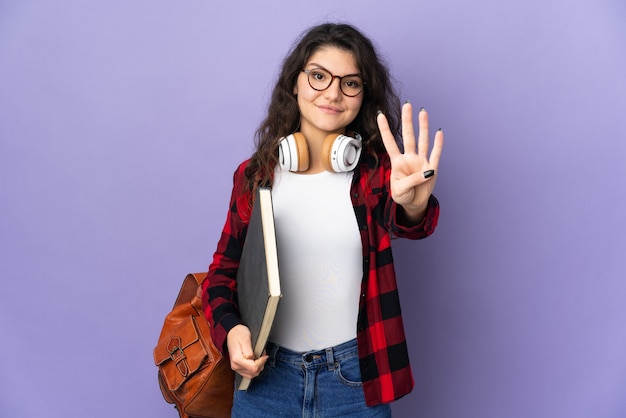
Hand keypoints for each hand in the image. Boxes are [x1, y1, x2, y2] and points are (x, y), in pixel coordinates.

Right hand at [226, 324, 267, 379]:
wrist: (233, 333)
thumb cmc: (239, 334)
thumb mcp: (245, 339)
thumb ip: (249, 350)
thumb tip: (252, 358)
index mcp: (237, 359)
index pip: (254, 368)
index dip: (262, 362)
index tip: (265, 355)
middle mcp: (235, 366)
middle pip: (254, 373)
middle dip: (261, 364)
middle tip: (263, 355)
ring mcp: (236, 368)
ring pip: (252, 375)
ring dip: (258, 368)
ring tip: (259, 358)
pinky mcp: (238, 368)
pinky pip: (248, 374)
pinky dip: (254, 369)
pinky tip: (255, 361)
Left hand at [377, 102, 443, 220]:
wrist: (414, 203)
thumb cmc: (403, 195)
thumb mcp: (399, 191)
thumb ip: (410, 181)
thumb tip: (426, 173)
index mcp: (397, 162)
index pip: (390, 142)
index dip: (385, 130)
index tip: (380, 115)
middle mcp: (409, 158)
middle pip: (408, 136)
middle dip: (407, 121)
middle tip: (407, 105)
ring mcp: (421, 162)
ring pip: (422, 141)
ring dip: (423, 126)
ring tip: (423, 112)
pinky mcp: (432, 168)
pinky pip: (435, 154)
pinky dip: (438, 144)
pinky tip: (439, 132)